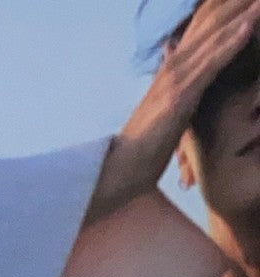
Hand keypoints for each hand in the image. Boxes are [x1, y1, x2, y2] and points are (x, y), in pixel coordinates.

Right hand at [88, 0, 259, 220]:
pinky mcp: (181, 96)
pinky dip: (232, 43)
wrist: (124, 166)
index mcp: (175, 60)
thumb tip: (172, 46)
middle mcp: (175, 61)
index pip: (205, 17)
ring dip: (243, 13)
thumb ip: (175, 70)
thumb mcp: (165, 97)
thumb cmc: (148, 137)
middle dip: (239, 1)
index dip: (227, 1)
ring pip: (216, 35)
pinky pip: (211, 64)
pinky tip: (249, 25)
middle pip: (212, 17)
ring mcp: (177, 77)